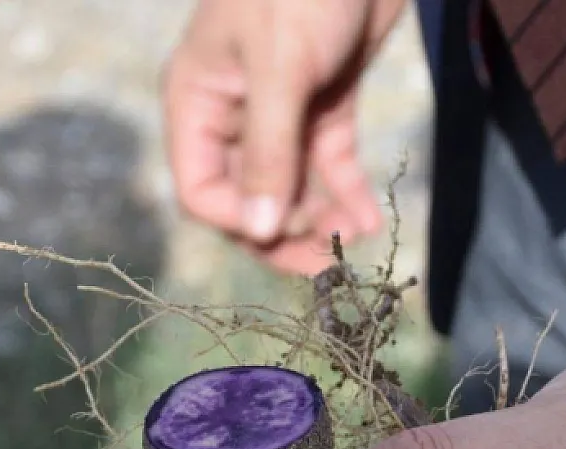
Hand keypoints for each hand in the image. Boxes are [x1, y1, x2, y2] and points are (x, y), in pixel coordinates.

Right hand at [162, 0, 406, 273]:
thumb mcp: (281, 69)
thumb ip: (271, 151)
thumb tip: (260, 231)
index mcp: (198, 101)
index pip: (201, 189)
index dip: (238, 220)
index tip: (280, 230)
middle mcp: (233, 115)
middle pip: (248, 198)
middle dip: (283, 231)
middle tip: (322, 262)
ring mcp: (280, 114)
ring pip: (291, 188)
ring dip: (319, 218)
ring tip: (353, 238)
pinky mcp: (325, 106)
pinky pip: (330, 166)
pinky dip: (347, 194)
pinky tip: (367, 221)